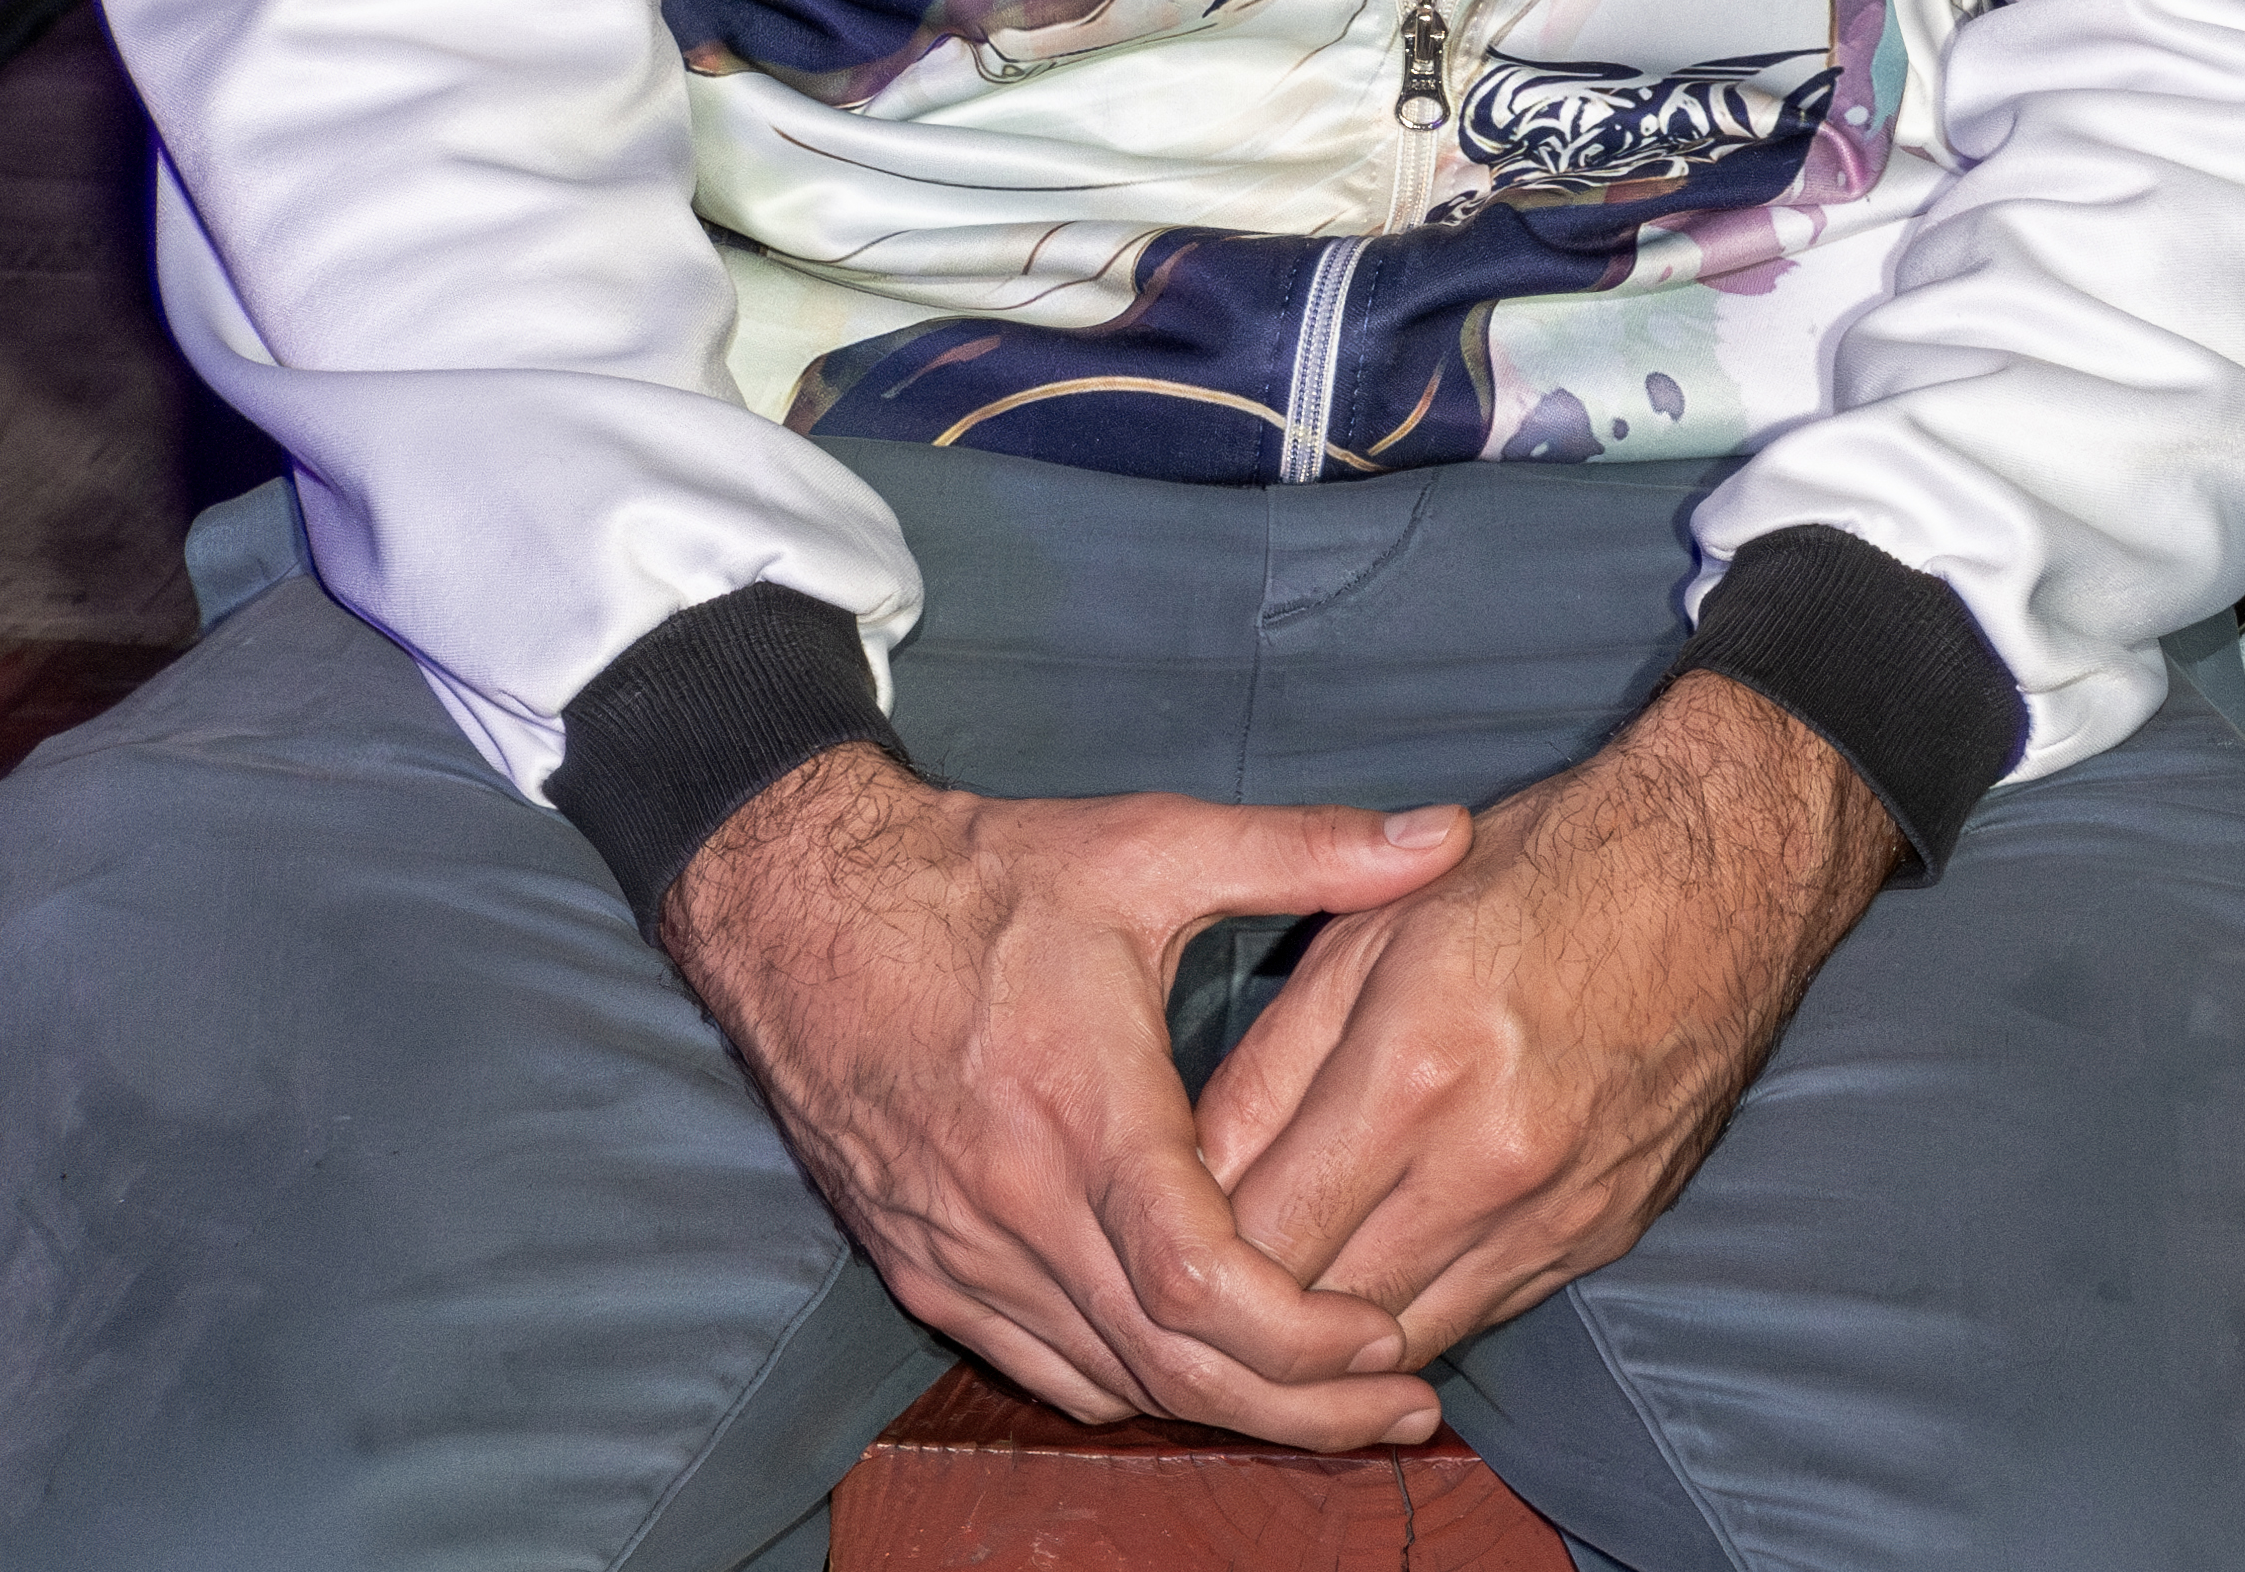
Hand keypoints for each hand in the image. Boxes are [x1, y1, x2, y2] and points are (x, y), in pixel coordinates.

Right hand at [652, 743, 1475, 1443]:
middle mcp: (1014, 1205)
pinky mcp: (924, 1268)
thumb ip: (1305, 850)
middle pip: (1169, 1368)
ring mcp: (960, 1252)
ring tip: (1332, 1402)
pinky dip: (1131, 1385)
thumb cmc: (978, 878)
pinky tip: (1199, 1368)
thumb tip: (1444, 837)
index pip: (1197, 1284)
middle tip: (1402, 1407)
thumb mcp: (1148, 844)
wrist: (800, 907)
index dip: (1302, 1336)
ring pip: (1108, 1383)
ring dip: (1223, 1407)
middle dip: (1300, 1407)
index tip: (1385, 1334)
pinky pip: (1043, 1368)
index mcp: (1081, 1112)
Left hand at [1188, 669, 1901, 1359]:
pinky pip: (1481, 1314)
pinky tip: (1374, 1285)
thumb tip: (1186, 1170)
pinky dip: (1415, 1311)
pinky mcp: (1603, 1235)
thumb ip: (1272, 1059)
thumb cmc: (1542, 871)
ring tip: (1265, 1307)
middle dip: (1243, 1309)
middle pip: (1320, 1305)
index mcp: (1413, 1070)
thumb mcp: (1373, 929)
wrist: (1727, 871)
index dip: (1189, 1253)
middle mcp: (1488, 1164)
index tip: (1150, 1241)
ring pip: (1400, 1336)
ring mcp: (1556, 1213)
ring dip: (1326, 1332)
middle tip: (1188, 1292)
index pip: (1258, 1231)